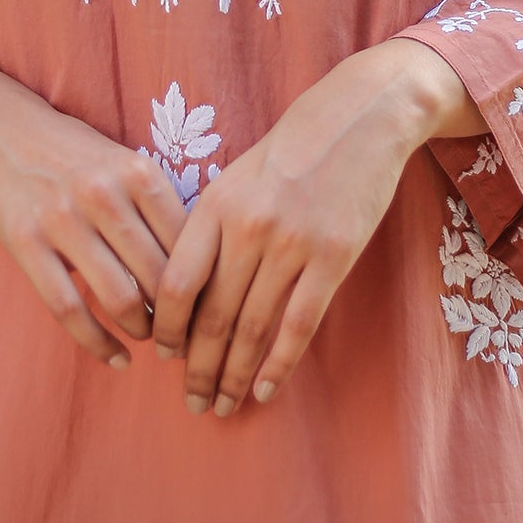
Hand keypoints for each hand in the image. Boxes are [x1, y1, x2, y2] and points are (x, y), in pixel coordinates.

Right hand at [0, 60, 188, 369]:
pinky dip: (98, 343)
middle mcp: (104, 193)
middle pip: (159, 276)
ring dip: (143, 330)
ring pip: (120, 297)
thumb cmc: (74, 154)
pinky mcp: (27, 243)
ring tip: (149, 337)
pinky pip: (69, 309)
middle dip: (179, 318)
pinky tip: (116, 357)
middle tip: (186, 336)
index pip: (188, 244)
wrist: (1, 130)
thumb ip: (157, 207)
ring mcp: (62, 219)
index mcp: (138, 172)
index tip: (210, 310)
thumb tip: (200, 272)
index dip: (205, 287)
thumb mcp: (124, 162)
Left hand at [150, 38, 481, 418]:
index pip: (176, 283)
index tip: (163, 356)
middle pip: (212, 315)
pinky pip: (299, 324)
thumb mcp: (238, 175)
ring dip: (234, 375)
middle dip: (198, 367)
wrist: (360, 117)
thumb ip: (212, 226)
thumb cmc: (293, 147)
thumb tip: (185, 288)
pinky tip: (266, 389)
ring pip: (252, 328)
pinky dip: (279, 363)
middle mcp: (248, 227)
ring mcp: (292, 244)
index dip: (166, 328)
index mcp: (216, 205)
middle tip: (192, 402)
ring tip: (224, 406)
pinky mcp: (333, 258)